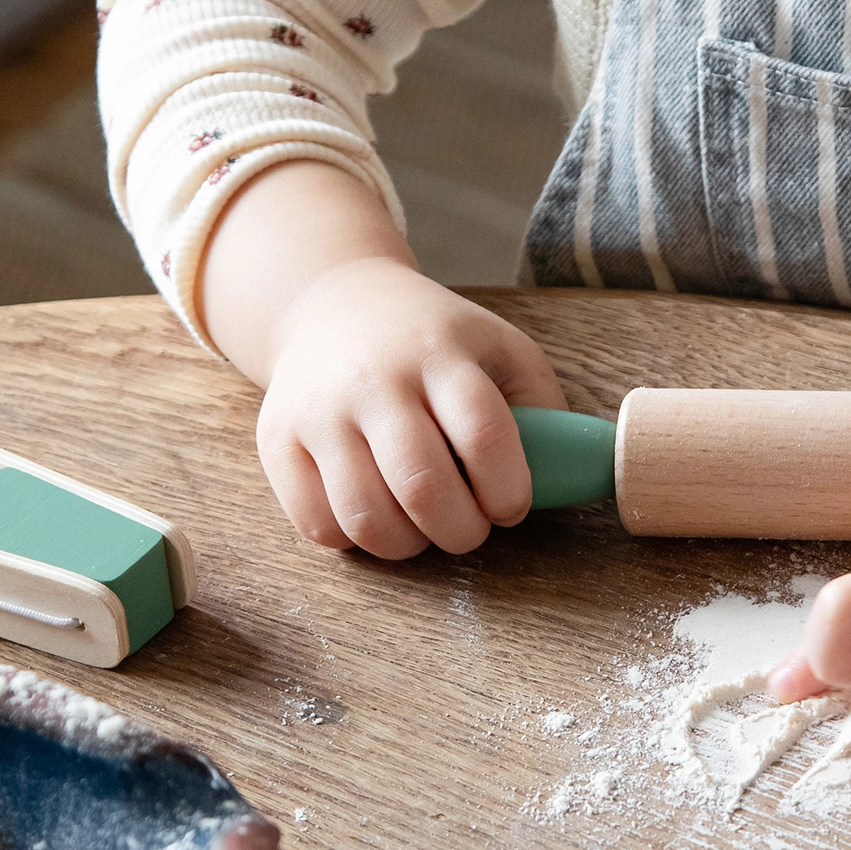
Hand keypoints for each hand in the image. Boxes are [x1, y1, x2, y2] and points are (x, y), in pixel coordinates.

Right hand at [255, 260, 564, 556]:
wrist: (334, 304)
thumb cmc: (435, 340)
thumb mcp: (500, 347)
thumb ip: (542, 405)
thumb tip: (573, 474)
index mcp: (441, 353)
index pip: (483, 432)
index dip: (507, 488)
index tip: (511, 506)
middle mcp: (375, 380)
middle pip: (423, 486)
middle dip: (463, 531)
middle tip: (472, 527)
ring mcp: (319, 411)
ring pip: (366, 518)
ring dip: (410, 545)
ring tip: (426, 528)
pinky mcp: (277, 441)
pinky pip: (318, 526)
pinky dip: (357, 541)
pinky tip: (379, 516)